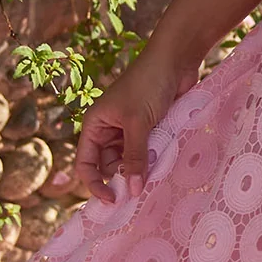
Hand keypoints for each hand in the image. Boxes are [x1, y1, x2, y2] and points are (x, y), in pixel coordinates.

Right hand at [74, 39, 193, 199]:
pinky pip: (148, 153)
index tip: (113, 201)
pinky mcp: (150, 129)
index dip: (95, 184)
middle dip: (123, 178)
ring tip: (155, 174)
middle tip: (140, 192)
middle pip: (110, 166)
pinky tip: (164, 165)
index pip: (86, 163)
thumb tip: (132, 191)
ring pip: (131, 161)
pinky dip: (155, 160)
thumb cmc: (148, 84)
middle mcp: (109, 130)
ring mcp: (130, 130)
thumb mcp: (137, 122)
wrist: (175, 60)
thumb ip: (134, 157)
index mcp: (95, 125)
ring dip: (142, 169)